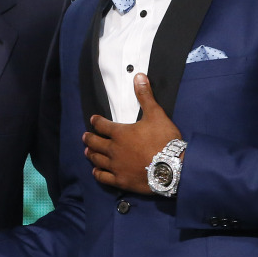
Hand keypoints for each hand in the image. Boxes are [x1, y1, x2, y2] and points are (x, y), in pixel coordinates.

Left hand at [83, 73, 181, 193]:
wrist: (172, 168)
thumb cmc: (164, 140)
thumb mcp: (156, 114)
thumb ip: (145, 96)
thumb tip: (139, 76)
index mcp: (120, 133)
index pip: (102, 125)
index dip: (96, 121)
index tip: (93, 120)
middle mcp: (113, 149)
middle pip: (95, 143)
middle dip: (89, 138)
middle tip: (85, 136)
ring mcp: (116, 166)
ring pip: (97, 159)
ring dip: (91, 154)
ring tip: (87, 151)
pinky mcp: (121, 181)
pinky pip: (104, 177)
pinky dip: (98, 173)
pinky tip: (96, 171)